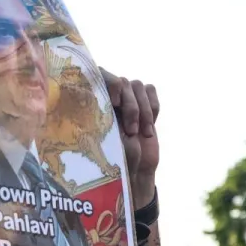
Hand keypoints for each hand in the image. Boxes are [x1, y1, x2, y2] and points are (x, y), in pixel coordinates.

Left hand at [102, 71, 159, 202]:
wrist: (135, 170)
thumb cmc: (113, 159)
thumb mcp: (103, 142)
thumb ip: (102, 120)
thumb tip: (100, 105)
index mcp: (93, 103)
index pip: (98, 76)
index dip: (108, 83)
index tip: (114, 102)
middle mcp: (109, 97)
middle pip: (122, 82)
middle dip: (130, 106)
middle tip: (131, 131)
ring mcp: (128, 99)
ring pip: (138, 86)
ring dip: (143, 109)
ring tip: (143, 133)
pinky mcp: (144, 103)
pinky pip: (151, 91)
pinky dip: (153, 106)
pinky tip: (149, 127)